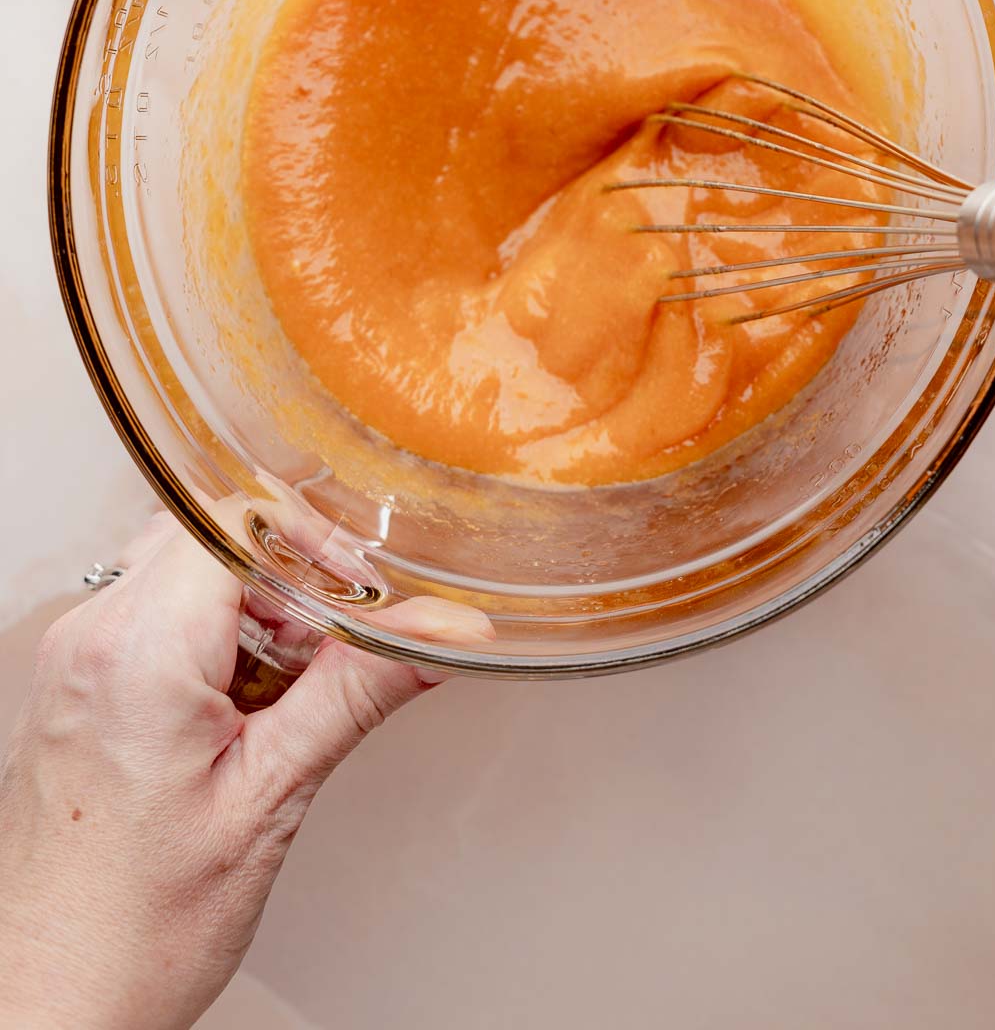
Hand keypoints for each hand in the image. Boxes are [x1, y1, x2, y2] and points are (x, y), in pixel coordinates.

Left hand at [0, 513, 493, 1029]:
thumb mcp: (270, 801)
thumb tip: (439, 634)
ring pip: (191, 573)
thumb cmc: (129, 932)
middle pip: (218, 539)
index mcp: (135, 650)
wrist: (46, 1006)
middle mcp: (92, 637)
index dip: (316, 547)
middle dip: (295, 584)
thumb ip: (356, 694)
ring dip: (259, 615)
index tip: (367, 599)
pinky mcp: (78, 685)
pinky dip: (218, 642)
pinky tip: (246, 716)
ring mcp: (77, 658)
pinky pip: (160, 617)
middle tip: (339, 657)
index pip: (240, 522)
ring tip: (289, 701)